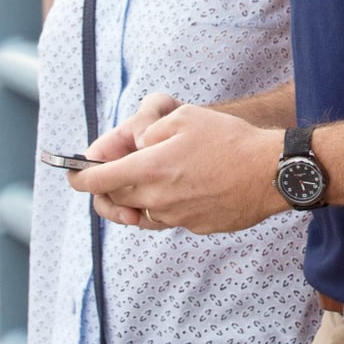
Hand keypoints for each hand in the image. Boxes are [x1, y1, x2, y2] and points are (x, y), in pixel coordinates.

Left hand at [71, 104, 282, 234]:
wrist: (271, 171)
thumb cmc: (229, 139)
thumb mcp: (185, 117)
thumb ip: (150, 131)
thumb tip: (135, 147)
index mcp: (150, 169)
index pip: (97, 181)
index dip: (79, 177)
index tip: (72, 174)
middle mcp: (157, 199)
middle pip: (115, 199)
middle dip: (107, 187)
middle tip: (111, 172)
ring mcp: (176, 217)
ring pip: (141, 211)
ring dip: (137, 196)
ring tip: (154, 176)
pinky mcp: (194, 227)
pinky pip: (168, 218)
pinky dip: (165, 205)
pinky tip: (184, 186)